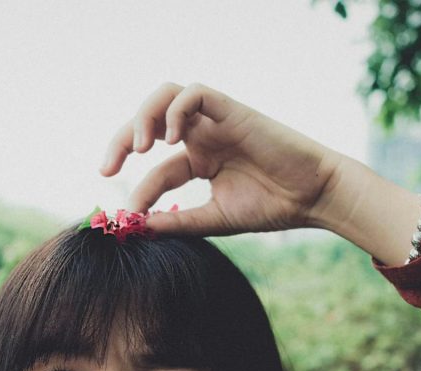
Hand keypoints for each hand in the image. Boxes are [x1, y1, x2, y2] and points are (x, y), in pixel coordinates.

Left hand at [99, 82, 420, 263]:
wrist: (313, 199)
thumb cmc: (271, 207)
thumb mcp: (214, 218)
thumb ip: (177, 221)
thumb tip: (134, 226)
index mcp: (199, 160)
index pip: (156, 168)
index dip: (138, 190)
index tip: (126, 214)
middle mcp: (203, 136)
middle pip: (149, 122)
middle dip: (121, 141)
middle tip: (107, 169)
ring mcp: (217, 121)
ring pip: (167, 96)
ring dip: (144, 116)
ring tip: (140, 149)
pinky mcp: (233, 110)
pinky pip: (196, 93)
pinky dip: (176, 111)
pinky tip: (170, 141)